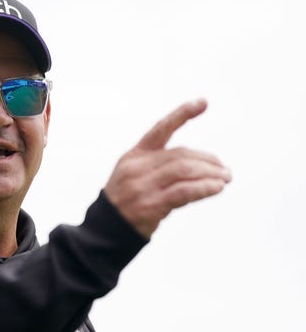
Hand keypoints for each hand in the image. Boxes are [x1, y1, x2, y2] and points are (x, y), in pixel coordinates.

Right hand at [104, 99, 231, 238]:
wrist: (106, 229)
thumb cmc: (126, 201)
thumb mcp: (134, 174)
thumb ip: (160, 165)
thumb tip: (201, 164)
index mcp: (134, 155)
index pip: (161, 129)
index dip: (182, 114)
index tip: (203, 102)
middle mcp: (136, 167)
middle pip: (181, 155)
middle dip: (208, 160)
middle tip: (225, 169)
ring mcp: (142, 186)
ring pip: (185, 171)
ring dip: (210, 174)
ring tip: (225, 178)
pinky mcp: (150, 205)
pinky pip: (184, 192)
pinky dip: (204, 188)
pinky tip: (217, 188)